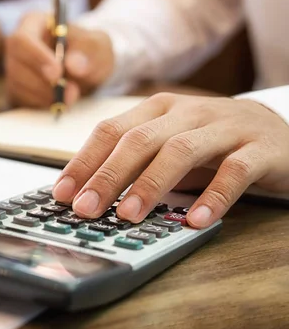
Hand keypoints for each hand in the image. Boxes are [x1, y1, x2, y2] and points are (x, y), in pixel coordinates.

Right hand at [5, 12, 114, 107]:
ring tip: (72, 95)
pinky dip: (43, 103)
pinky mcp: (17, 89)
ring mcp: (14, 68)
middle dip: (43, 83)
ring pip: (18, 85)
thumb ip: (89, 50)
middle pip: (15, 65)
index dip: (37, 57)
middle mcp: (18, 46)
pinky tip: (60, 99)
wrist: (87, 71)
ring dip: (46, 95)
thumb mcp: (98, 45)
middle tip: (72, 92)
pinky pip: (22, 100)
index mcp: (33, 23)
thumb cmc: (89, 51)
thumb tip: (73, 65)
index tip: (58, 73)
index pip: (23, 39)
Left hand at [51, 93, 288, 227]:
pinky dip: (213, 196)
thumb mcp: (168, 144)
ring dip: (150, 184)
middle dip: (107, 176)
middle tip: (86, 208)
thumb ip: (135, 162)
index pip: (111, 131)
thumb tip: (87, 192)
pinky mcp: (259, 148)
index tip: (62, 193)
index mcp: (158, 108)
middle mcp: (187, 112)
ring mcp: (224, 127)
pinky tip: (194, 220)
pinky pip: (234, 172)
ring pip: (180, 151)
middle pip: (139, 140)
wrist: (280, 132)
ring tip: (128, 215)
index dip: (83, 161)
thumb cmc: (212, 142)